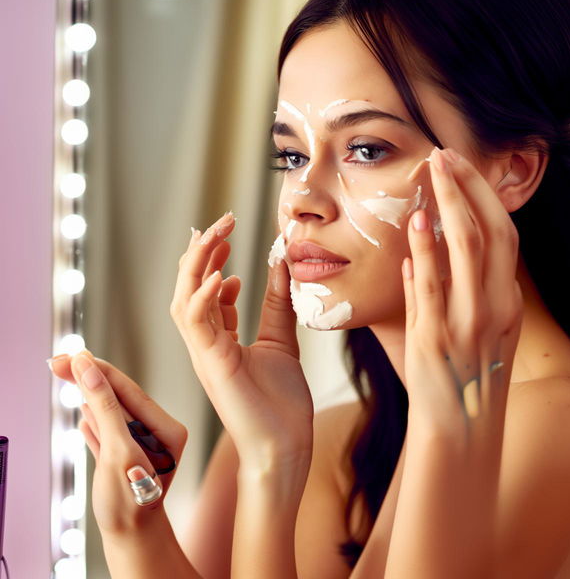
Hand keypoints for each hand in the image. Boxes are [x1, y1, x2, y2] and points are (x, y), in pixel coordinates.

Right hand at [49, 350, 187, 534]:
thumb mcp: (118, 451)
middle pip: (118, 398)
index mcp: (167, 429)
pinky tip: (84, 411)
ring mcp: (143, 445)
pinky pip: (107, 431)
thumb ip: (106, 409)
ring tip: (68, 373)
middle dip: (89, 379)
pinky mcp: (126, 457)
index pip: (129, 391)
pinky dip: (93, 421)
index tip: (75, 354)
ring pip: (110, 413)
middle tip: (59, 361)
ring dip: (88, 396)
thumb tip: (89, 369)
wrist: (130, 541)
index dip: (100, 371)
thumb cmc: (130, 503)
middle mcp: (159, 433)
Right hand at [170, 213, 313, 471]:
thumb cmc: (281, 403)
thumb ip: (277, 304)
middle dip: (201, 253)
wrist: (285, 446)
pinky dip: (201, 296)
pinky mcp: (212, 365)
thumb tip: (280, 264)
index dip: (212, 262)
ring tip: (216, 235)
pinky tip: (218, 274)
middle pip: (188, 288)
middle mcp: (206, 345)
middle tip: (221, 223)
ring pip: (183, 299)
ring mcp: (204, 355)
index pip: (204, 292)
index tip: (228, 238)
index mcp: (219, 340)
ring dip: (197, 265)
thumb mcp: (281, 341)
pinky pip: (195, 323)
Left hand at [402, 147, 523, 447]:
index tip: (462, 168)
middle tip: (447, 155)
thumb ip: (444, 291)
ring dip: (451, 204)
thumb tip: (417, 255)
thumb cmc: (461, 376)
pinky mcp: (437, 338)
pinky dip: (428, 251)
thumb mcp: (472, 331)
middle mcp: (495, 307)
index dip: (484, 197)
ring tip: (434, 171)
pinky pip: (434, 286)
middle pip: (493, 231)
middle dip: (470, 187)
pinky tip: (418, 224)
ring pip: (469, 249)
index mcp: (506, 302)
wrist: (459, 430)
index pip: (504, 235)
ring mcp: (468, 322)